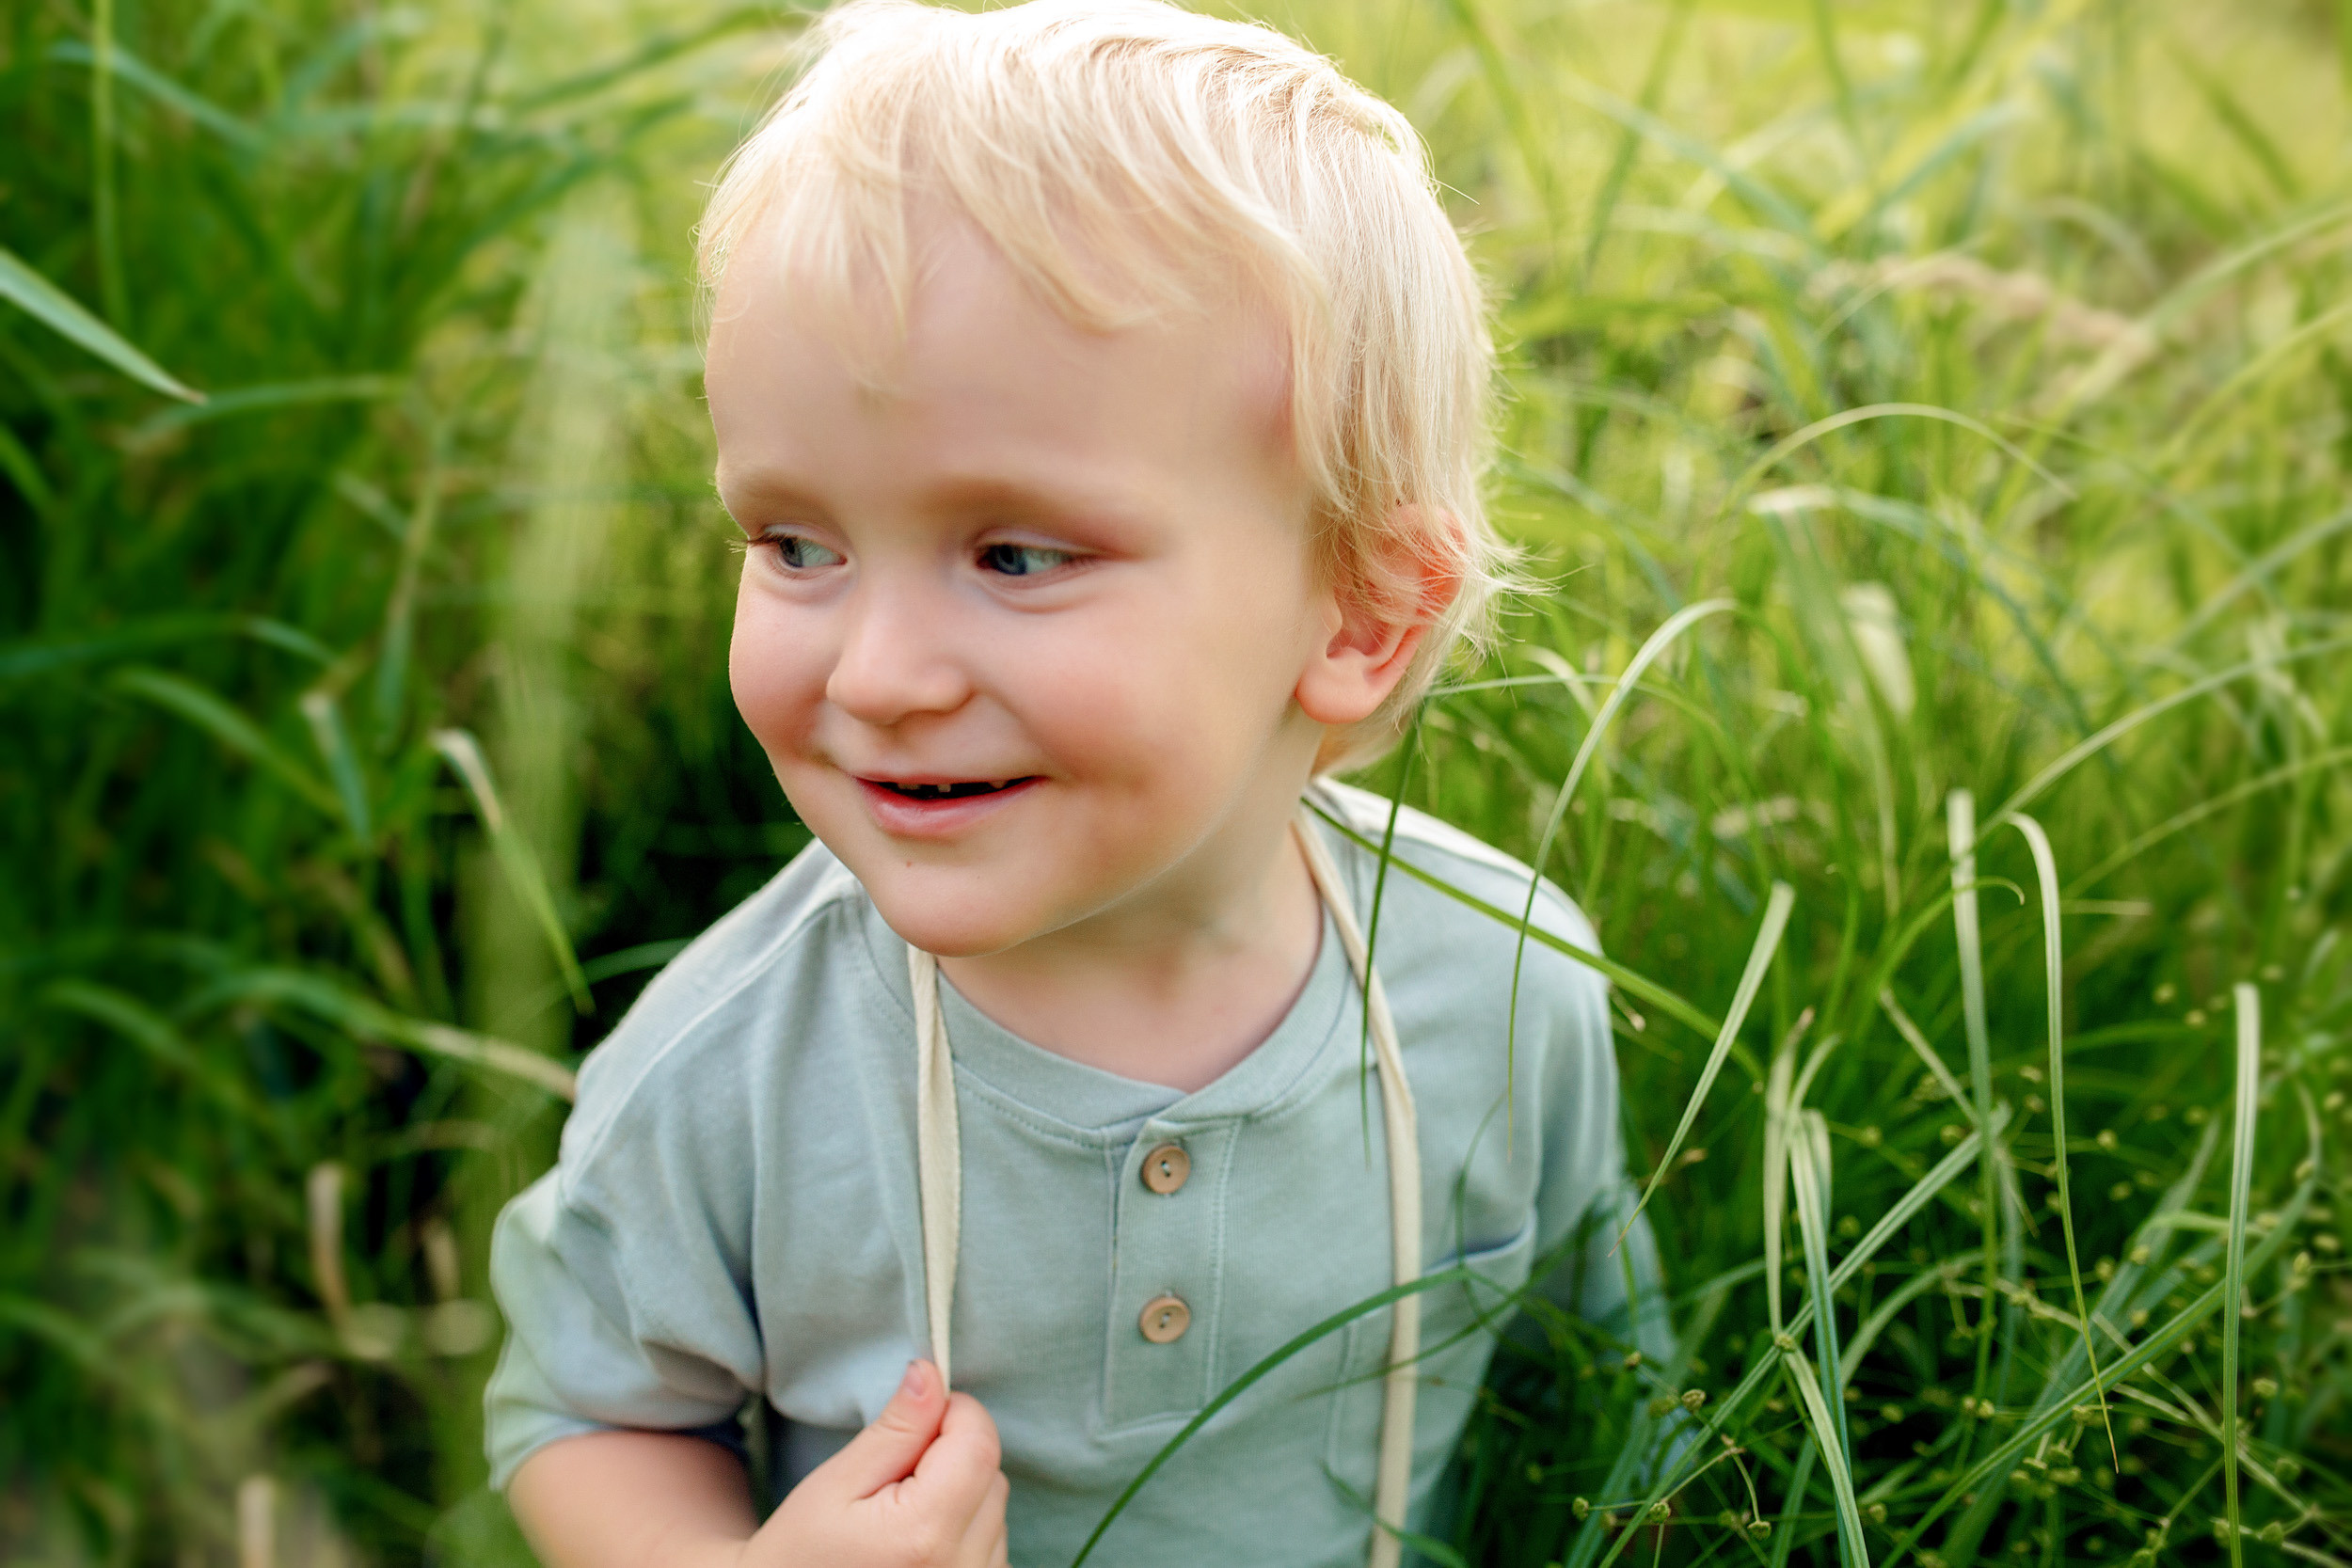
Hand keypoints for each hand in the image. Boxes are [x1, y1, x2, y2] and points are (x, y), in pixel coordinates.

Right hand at [745, 1360, 1008, 1567]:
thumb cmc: (802, 1549)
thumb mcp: (838, 1482)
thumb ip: (896, 1428)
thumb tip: (931, 1374)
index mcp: (924, 1533)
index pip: (979, 1443)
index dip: (955, 1412)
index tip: (919, 1416)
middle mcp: (962, 1567)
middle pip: (990, 1474)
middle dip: (954, 1455)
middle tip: (896, 1475)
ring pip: (995, 1506)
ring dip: (961, 1493)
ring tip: (902, 1515)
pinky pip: (992, 1539)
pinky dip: (966, 1526)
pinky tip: (921, 1540)